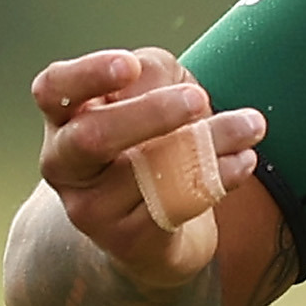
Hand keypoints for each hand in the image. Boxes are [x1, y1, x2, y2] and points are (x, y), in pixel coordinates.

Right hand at [32, 47, 266, 289]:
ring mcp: (93, 208)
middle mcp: (66, 165)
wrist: (152, 230)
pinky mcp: (129, 240)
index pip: (53, 89)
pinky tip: (245, 160)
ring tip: (252, 125)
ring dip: (209, 141)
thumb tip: (157, 81)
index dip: (87, 74)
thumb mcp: (151, 93)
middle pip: (92, 136)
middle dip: (151, 113)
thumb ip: (151, 75)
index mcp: (63, 119)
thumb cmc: (150, 141)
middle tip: (200, 99)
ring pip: (150, 170)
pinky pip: (177, 203)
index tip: (129, 65)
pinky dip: (218, 176)